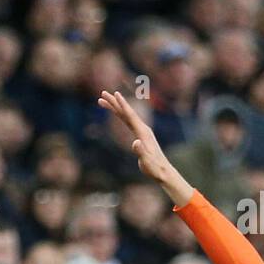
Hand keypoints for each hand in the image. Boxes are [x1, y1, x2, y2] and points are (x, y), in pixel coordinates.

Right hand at [96, 91, 194, 205]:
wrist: (162, 170)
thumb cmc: (154, 167)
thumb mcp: (146, 161)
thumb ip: (140, 151)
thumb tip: (135, 143)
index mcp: (143, 132)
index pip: (130, 115)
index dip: (122, 104)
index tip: (115, 94)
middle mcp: (142, 128)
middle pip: (126, 112)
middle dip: (114, 102)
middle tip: (102, 93)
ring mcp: (141, 131)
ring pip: (125, 115)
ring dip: (114, 107)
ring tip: (102, 101)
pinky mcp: (140, 135)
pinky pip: (127, 121)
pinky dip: (119, 116)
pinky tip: (115, 113)